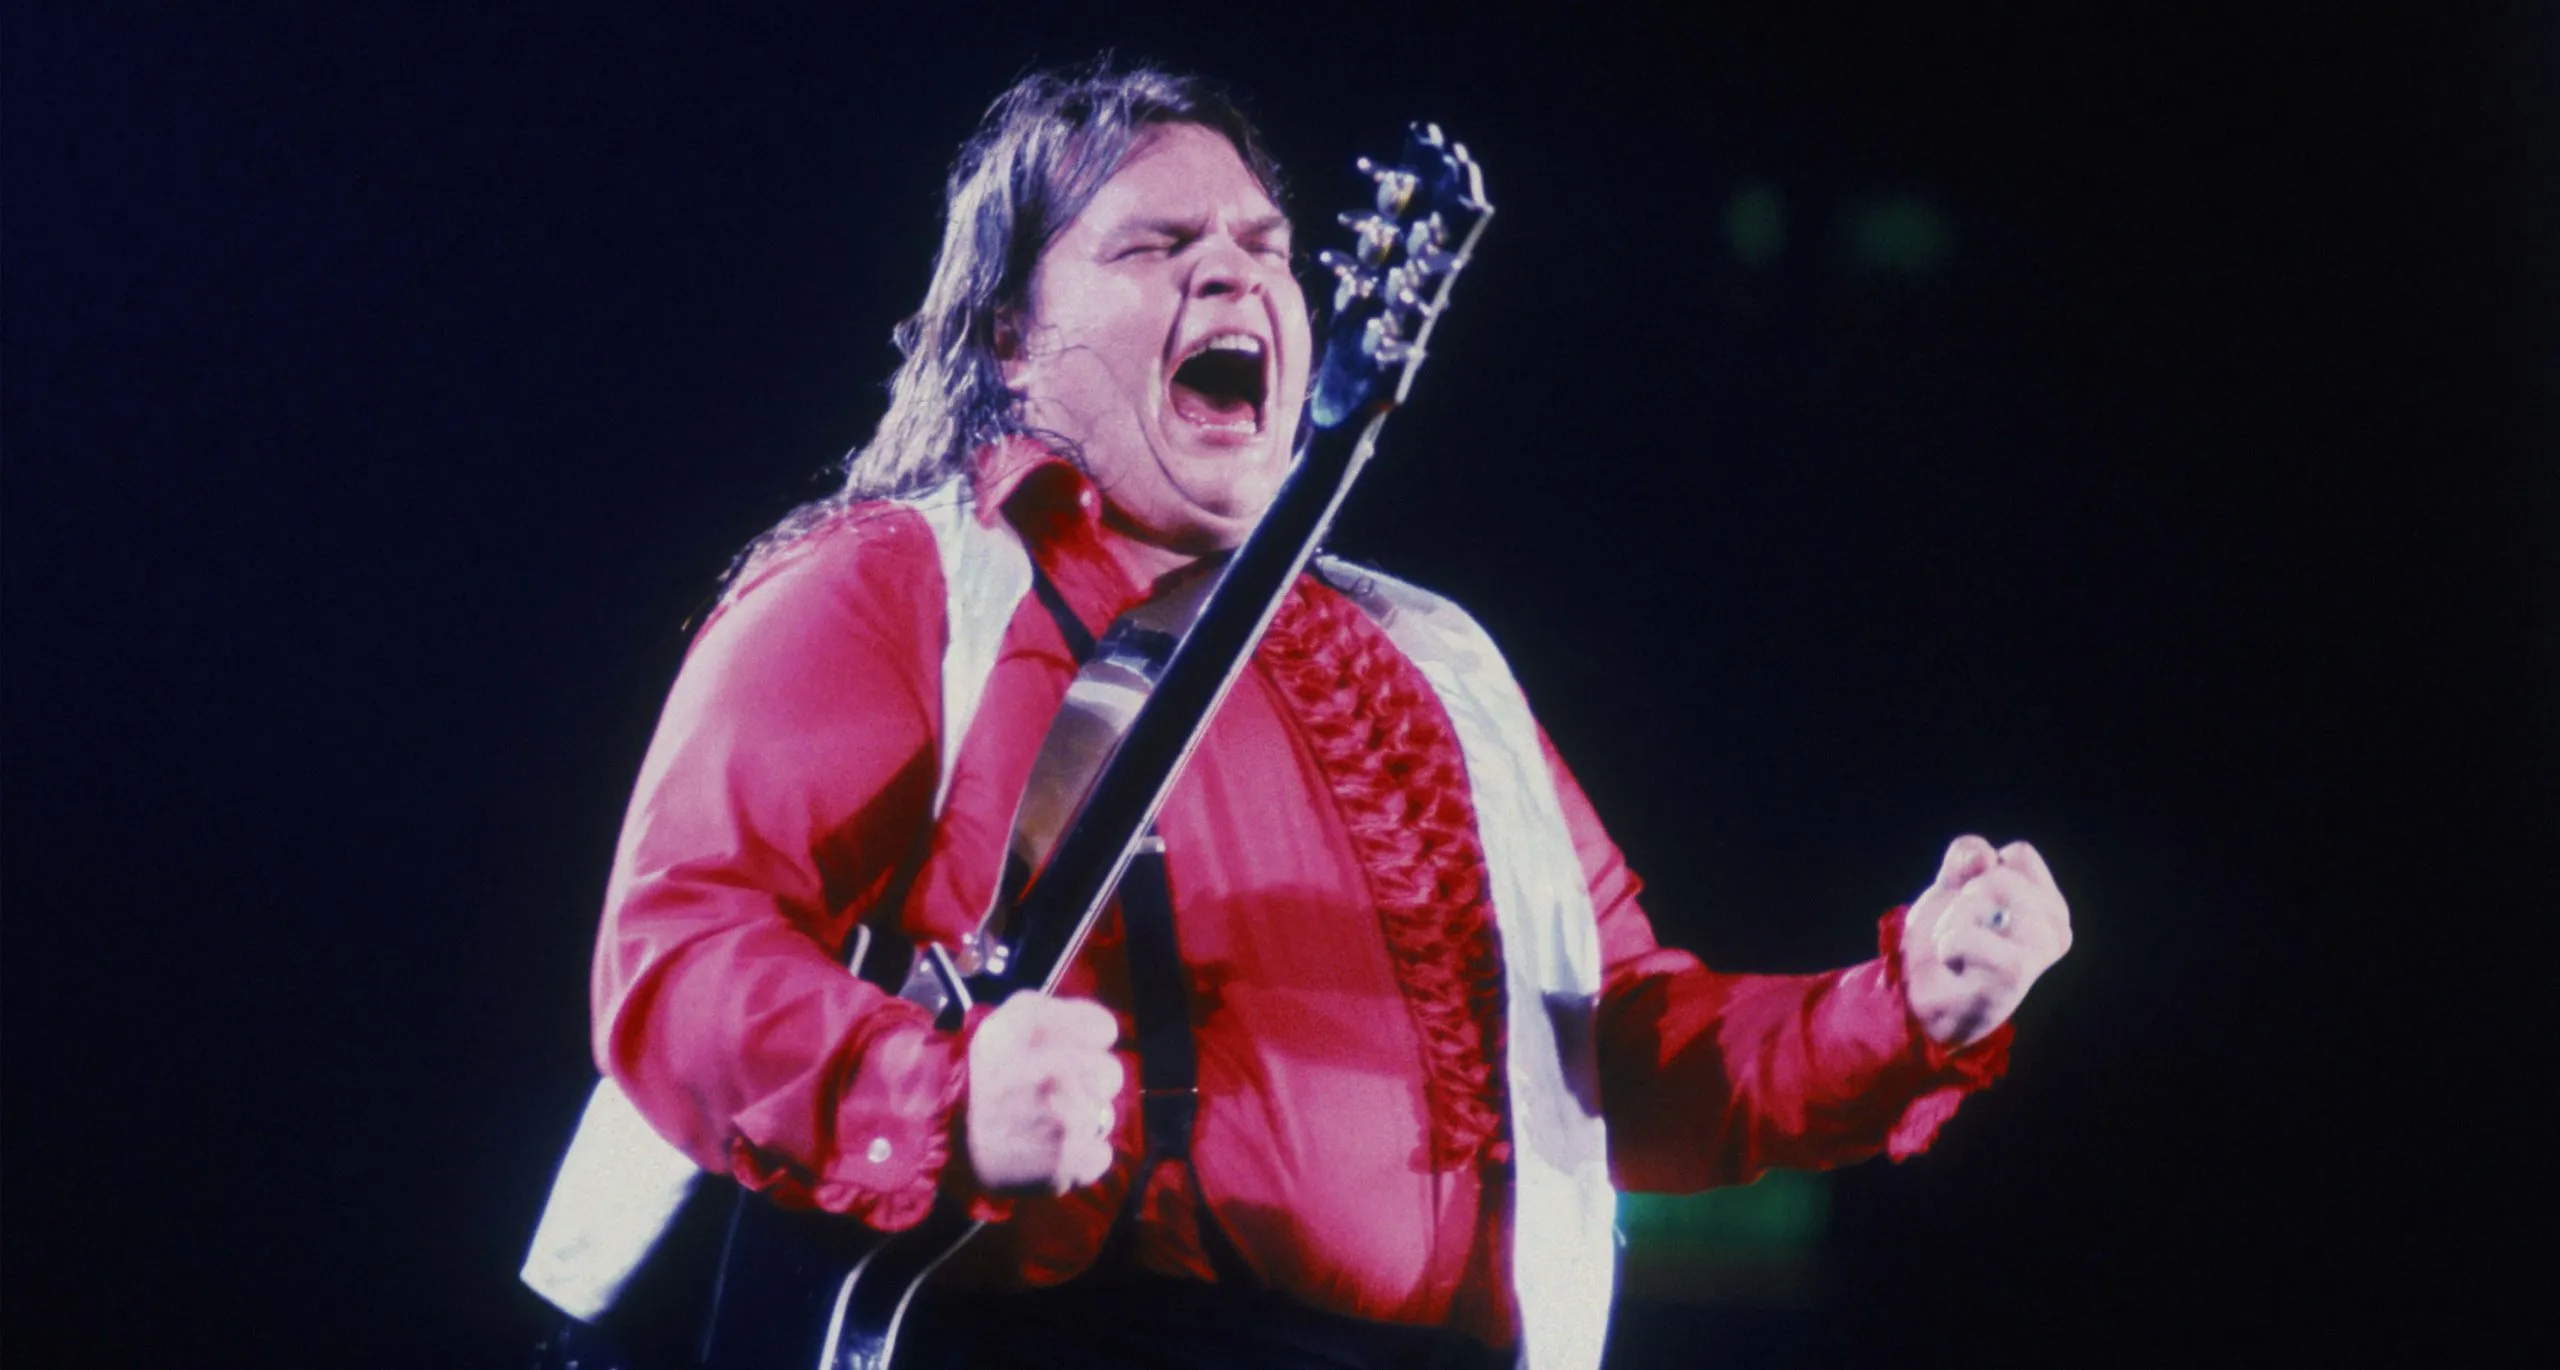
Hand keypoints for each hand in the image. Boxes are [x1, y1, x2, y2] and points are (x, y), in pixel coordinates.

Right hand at [964, 992, 1124, 1193]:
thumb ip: (1052, 1014)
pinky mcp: (1069, 1159)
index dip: (1089, 1042)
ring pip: (1104, 1114)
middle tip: (1054, 1093)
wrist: (950, 1140)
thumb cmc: (985, 1078)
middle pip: (1110, 1073)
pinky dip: (1082, 1158)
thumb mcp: (1004, 1024)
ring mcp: (1065, 1117)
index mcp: (1038, 1027)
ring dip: (1083, 1120)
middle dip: (1089, 1083)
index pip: (1103, 1028)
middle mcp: (1056, 1067)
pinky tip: (1051, 1151)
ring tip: (1047, 1123)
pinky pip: (1100, 1154)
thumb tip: (1096, 1029)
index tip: (1072, 1053)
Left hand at [1901, 836, 2071, 1047]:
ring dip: (1952, 922)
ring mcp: (2041, 949)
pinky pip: (1965, 933)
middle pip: (1998, 874)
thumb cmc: (1943, 945)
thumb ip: (1965, 860)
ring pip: (1983, 896)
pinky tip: (1955, 968)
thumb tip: (1984, 854)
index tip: (1972, 906)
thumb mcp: (1950, 890)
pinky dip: (1946, 945)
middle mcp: (2056, 926)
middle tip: (1959, 935)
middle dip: (1963, 899)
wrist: (1919, 1004)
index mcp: (2048, 904)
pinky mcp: (2017, 971)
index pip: (2019, 854)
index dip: (1981, 872)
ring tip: (1956, 952)